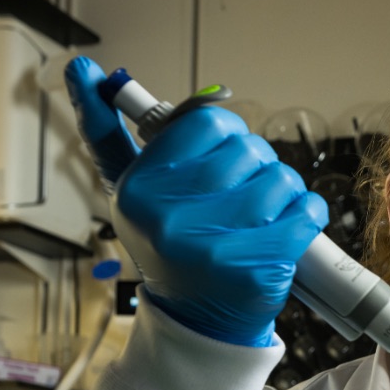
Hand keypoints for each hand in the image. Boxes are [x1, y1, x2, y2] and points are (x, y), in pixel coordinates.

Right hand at [64, 56, 327, 347]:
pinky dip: (308, 213)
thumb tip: (81, 68)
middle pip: (248, 148)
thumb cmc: (172, 247)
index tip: (223, 158)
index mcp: (140, 190)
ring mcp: (217, 246)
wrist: (198, 322)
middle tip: (243, 197)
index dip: (227, 135)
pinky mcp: (259, 268)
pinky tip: (290, 228)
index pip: (207, 121)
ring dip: (284, 192)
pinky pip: (307, 210)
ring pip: (281, 178)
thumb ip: (107, 131)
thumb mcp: (134, 191)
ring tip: (264, 217)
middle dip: (256, 166)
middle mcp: (172, 218)